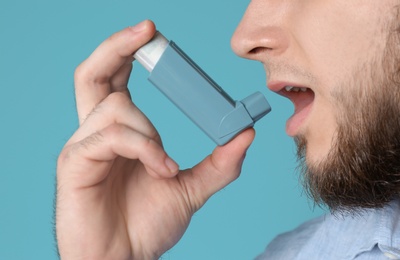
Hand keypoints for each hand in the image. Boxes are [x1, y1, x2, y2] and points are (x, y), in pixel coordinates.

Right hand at [55, 20, 254, 259]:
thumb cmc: (146, 225)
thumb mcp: (191, 190)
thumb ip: (219, 164)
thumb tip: (245, 134)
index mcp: (120, 132)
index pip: (116, 79)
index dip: (128, 52)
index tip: (153, 34)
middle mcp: (97, 132)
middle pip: (94, 73)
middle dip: (117, 46)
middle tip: (148, 30)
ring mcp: (83, 146)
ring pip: (115, 107)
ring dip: (150, 131)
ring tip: (166, 165)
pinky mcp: (74, 163)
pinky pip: (113, 137)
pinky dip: (145, 148)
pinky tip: (161, 171)